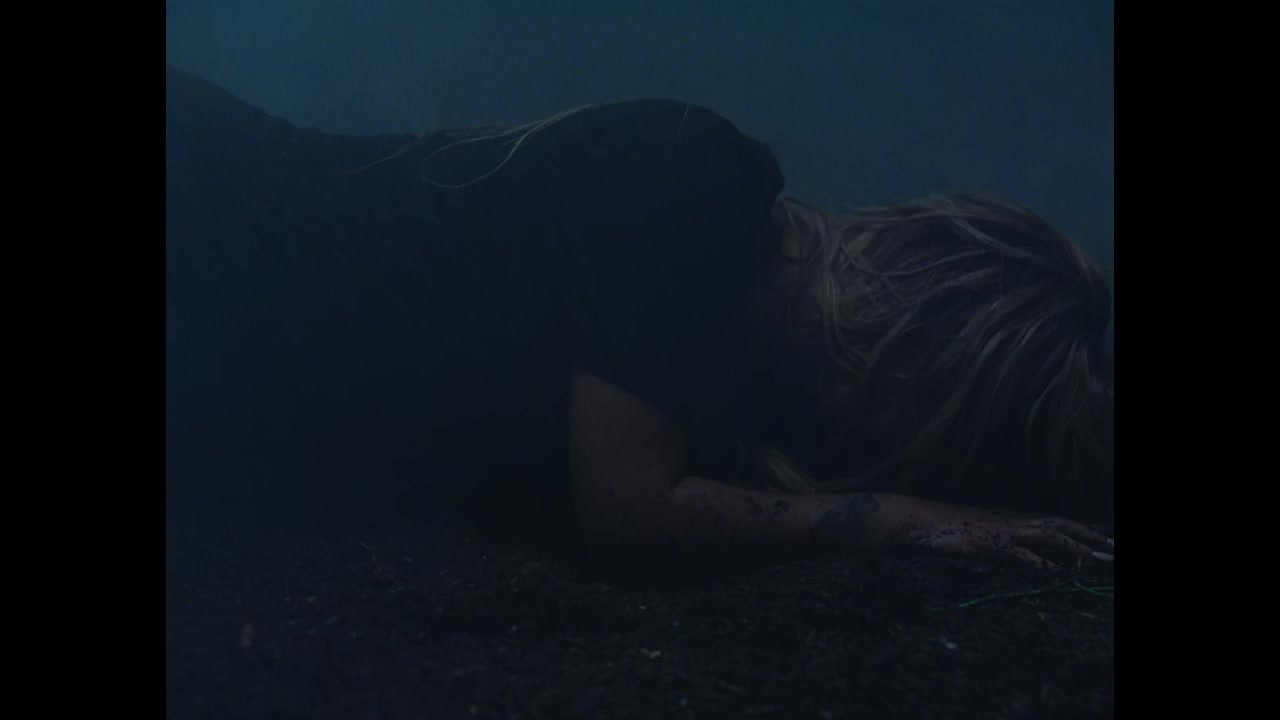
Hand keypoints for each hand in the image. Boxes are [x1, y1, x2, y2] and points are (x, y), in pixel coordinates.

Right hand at [901, 501, 1112, 570]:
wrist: (918, 521)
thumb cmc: (945, 530)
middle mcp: (1012, 521)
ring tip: (1099, 559)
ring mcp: (1001, 531)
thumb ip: (1004, 544)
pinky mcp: (988, 544)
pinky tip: (1054, 571)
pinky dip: (1038, 561)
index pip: (1054, 521)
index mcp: (1011, 519)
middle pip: (1059, 525)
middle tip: (1114, 549)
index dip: (1081, 528)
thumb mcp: (981, 536)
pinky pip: (1017, 553)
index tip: (1104, 537)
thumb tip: (1027, 557)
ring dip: (1076, 546)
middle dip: (1090, 536)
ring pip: (1048, 535)